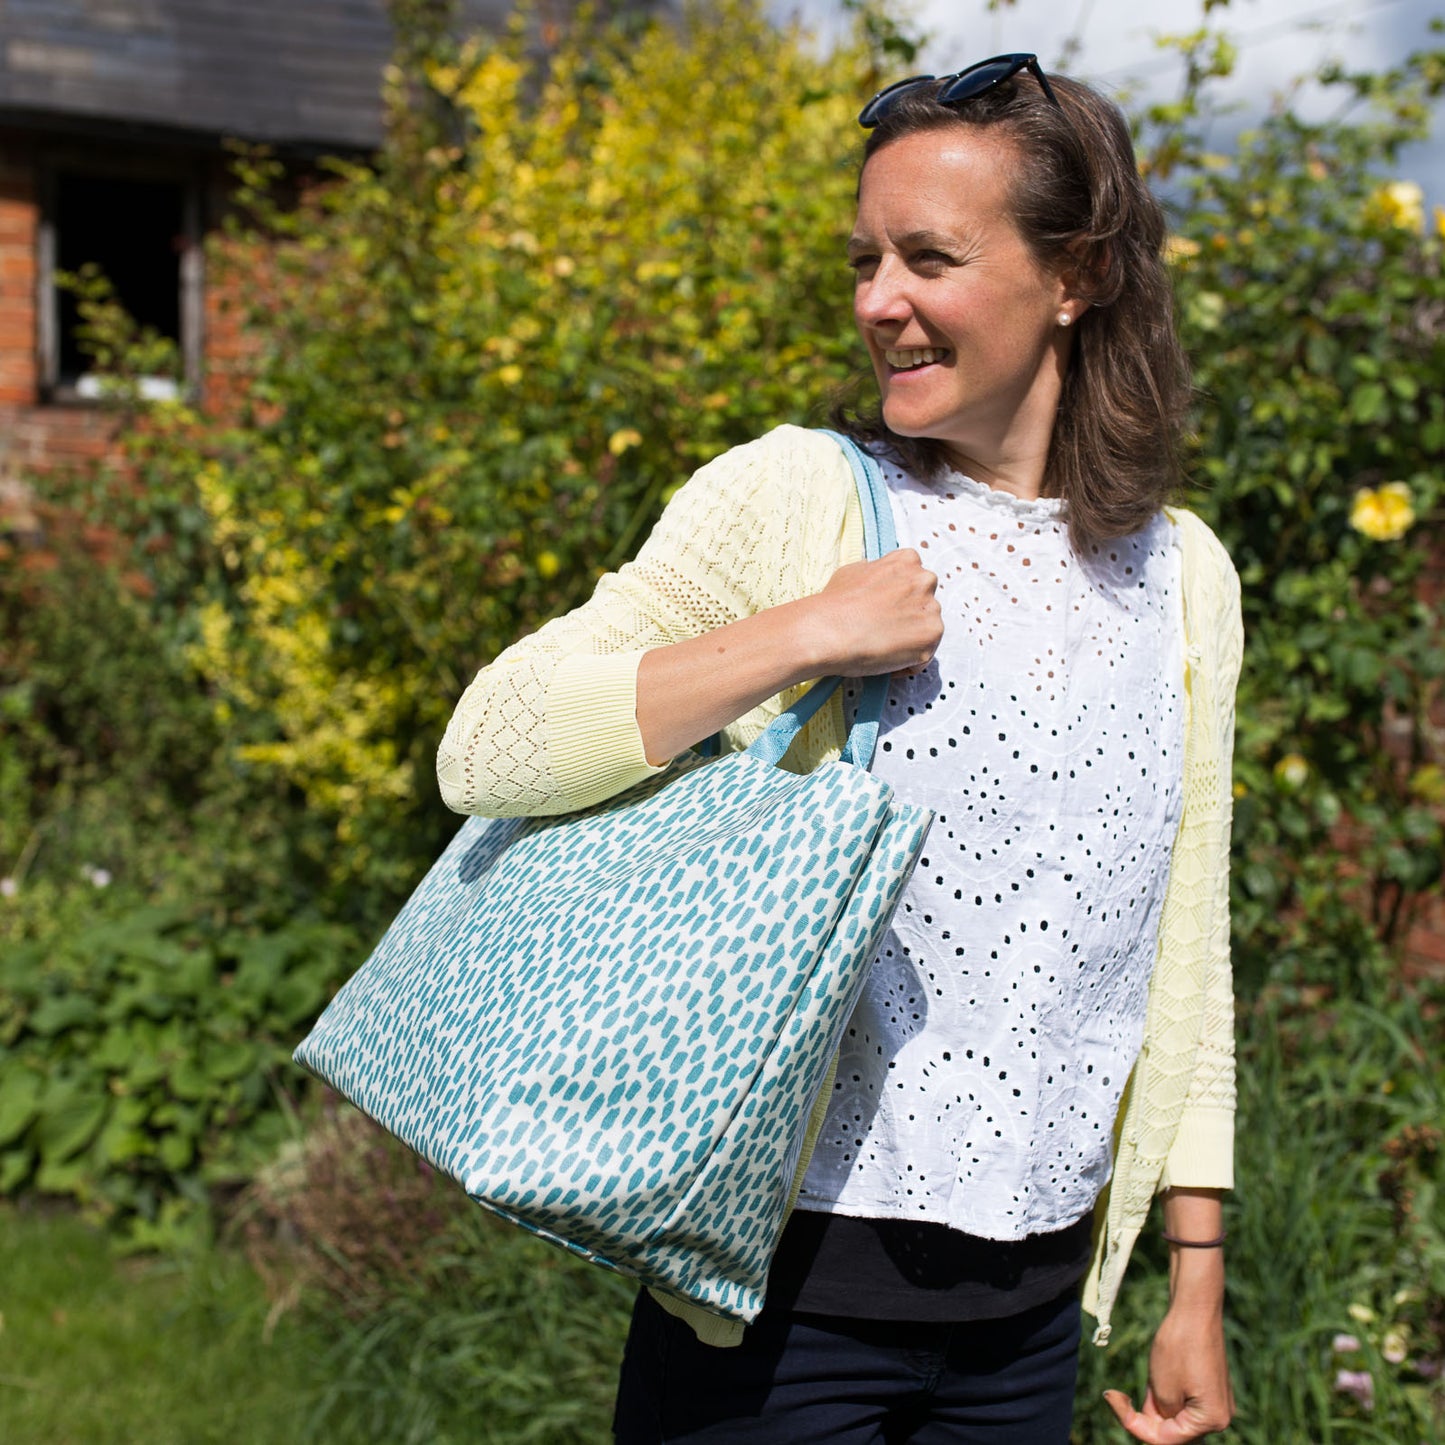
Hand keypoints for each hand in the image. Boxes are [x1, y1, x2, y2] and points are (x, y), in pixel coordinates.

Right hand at [809, 550, 941, 677]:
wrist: (827, 631)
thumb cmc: (835, 604)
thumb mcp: (853, 571)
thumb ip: (877, 574)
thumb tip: (879, 581)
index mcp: (907, 561)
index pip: (915, 581)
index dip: (899, 599)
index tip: (886, 611)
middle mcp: (925, 582)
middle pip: (925, 605)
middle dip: (909, 618)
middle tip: (883, 630)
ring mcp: (931, 611)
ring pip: (926, 631)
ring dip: (909, 641)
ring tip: (881, 647)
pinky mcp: (930, 639)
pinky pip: (923, 657)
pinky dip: (906, 663)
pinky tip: (884, 660)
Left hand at [1103, 1305, 1232, 1442]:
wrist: (1195, 1308)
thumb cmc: (1179, 1346)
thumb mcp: (1161, 1388)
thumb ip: (1159, 1416)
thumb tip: (1159, 1423)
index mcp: (1211, 1421)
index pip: (1166, 1440)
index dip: (1135, 1425)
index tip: (1112, 1398)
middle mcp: (1219, 1417)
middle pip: (1173, 1430)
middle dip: (1147, 1414)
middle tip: (1124, 1392)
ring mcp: (1217, 1402)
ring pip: (1176, 1415)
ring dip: (1155, 1401)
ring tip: (1150, 1374)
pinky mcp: (1210, 1388)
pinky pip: (1183, 1401)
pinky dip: (1165, 1392)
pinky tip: (1158, 1370)